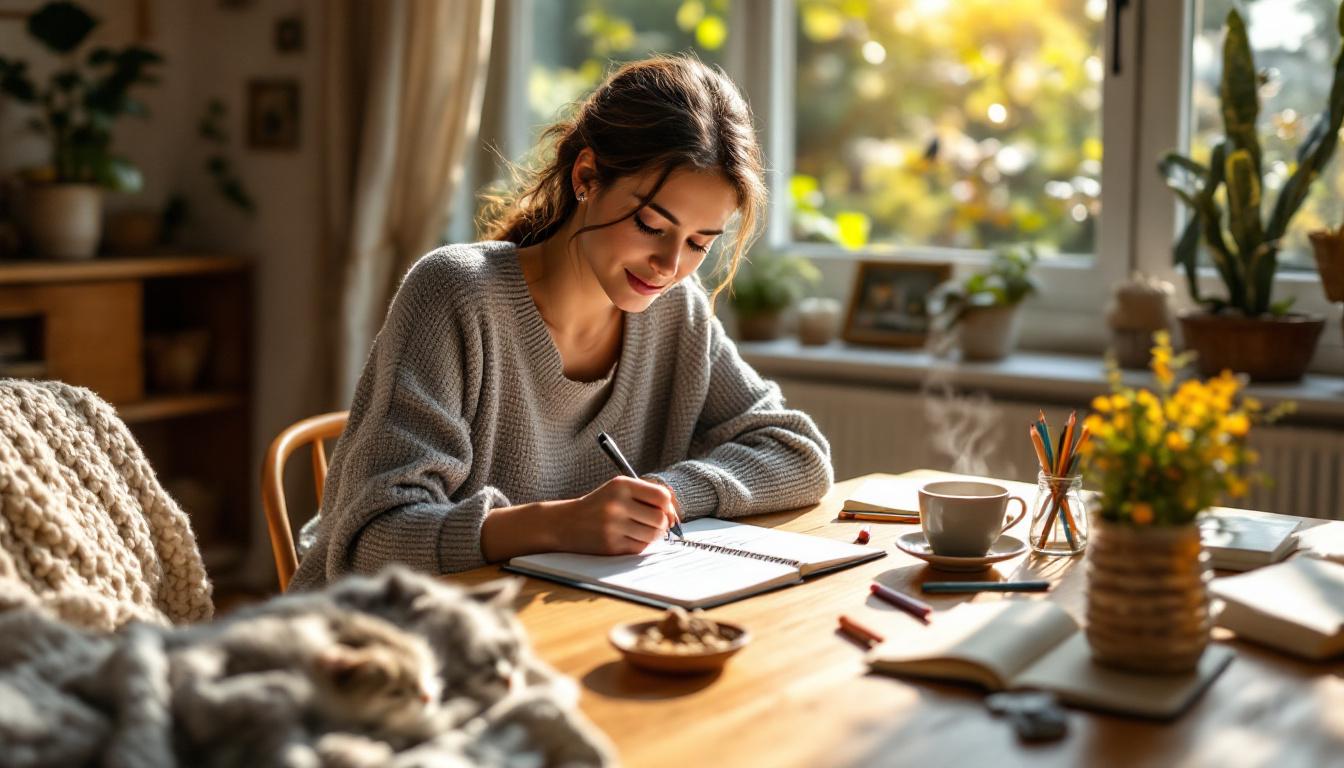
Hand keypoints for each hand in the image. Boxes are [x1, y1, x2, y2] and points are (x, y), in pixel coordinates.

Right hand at [557, 476, 681, 554]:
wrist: (565, 523)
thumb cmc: (598, 505)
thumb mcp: (617, 489)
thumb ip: (645, 495)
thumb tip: (674, 513)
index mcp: (621, 485)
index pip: (661, 496)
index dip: (669, 506)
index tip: (666, 511)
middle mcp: (617, 504)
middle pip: (660, 518)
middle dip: (662, 523)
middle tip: (655, 524)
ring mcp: (614, 526)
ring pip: (653, 535)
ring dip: (653, 535)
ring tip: (641, 530)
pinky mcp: (611, 545)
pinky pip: (640, 547)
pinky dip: (640, 544)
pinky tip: (628, 538)